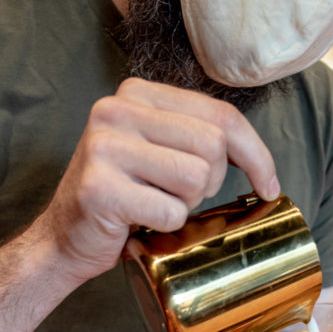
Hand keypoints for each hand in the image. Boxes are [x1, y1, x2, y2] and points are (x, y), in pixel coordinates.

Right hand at [42, 78, 279, 281]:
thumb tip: (262, 162)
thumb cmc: (123, 198)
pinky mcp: (100, 187)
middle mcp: (117, 110)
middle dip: (213, 182)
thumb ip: (198, 137)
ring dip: (187, 204)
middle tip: (182, 197)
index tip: (269, 184)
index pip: (221, 114)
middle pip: (213, 144)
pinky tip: (139, 222)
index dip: (256, 153)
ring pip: (196, 177)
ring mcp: (104, 146)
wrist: (63, 238)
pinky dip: (166, 227)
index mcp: (138, 93)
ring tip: (156, 205)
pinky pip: (170, 211)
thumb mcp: (159, 152)